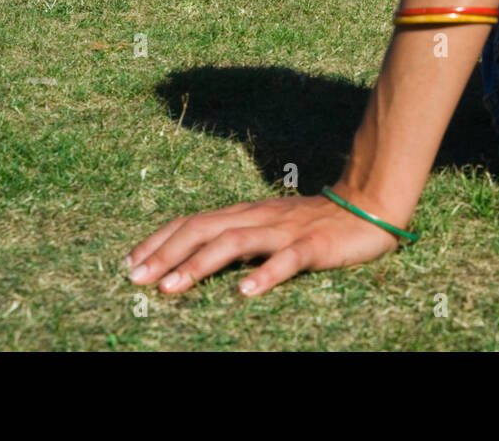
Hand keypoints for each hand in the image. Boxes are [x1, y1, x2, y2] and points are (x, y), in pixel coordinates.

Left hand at [124, 191, 401, 296]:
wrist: (368, 206)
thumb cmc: (313, 223)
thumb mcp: (267, 227)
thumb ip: (236, 238)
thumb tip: (192, 257)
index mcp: (244, 213)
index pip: (192, 222)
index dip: (159, 240)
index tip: (129, 262)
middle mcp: (258, 217)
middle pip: (203, 229)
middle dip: (166, 253)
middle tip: (136, 278)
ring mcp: (285, 230)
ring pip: (235, 241)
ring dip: (200, 264)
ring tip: (172, 287)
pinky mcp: (314, 244)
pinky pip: (287, 259)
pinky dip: (265, 274)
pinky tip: (245, 292)